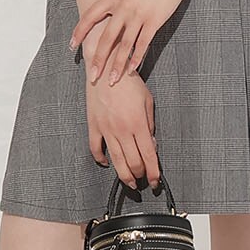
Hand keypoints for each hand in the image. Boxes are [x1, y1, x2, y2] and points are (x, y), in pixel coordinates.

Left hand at [67, 0, 194, 86]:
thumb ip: (118, 0)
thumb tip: (109, 14)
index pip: (90, 16)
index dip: (80, 31)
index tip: (73, 46)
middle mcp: (123, 7)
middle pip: (106, 37)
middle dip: (98, 59)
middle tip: (92, 75)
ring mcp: (139, 14)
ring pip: (124, 45)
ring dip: (117, 65)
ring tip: (111, 80)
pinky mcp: (155, 20)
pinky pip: (142, 43)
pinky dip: (136, 58)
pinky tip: (131, 70)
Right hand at [85, 66, 159, 189]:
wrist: (106, 68)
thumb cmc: (128, 82)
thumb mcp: (148, 101)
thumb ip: (150, 125)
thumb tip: (152, 144)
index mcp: (138, 123)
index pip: (149, 156)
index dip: (153, 173)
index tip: (155, 181)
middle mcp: (122, 129)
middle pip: (132, 162)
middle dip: (140, 175)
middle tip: (143, 180)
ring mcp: (106, 129)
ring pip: (116, 160)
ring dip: (124, 175)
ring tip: (129, 181)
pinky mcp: (94, 126)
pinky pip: (95, 148)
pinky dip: (101, 159)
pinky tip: (107, 163)